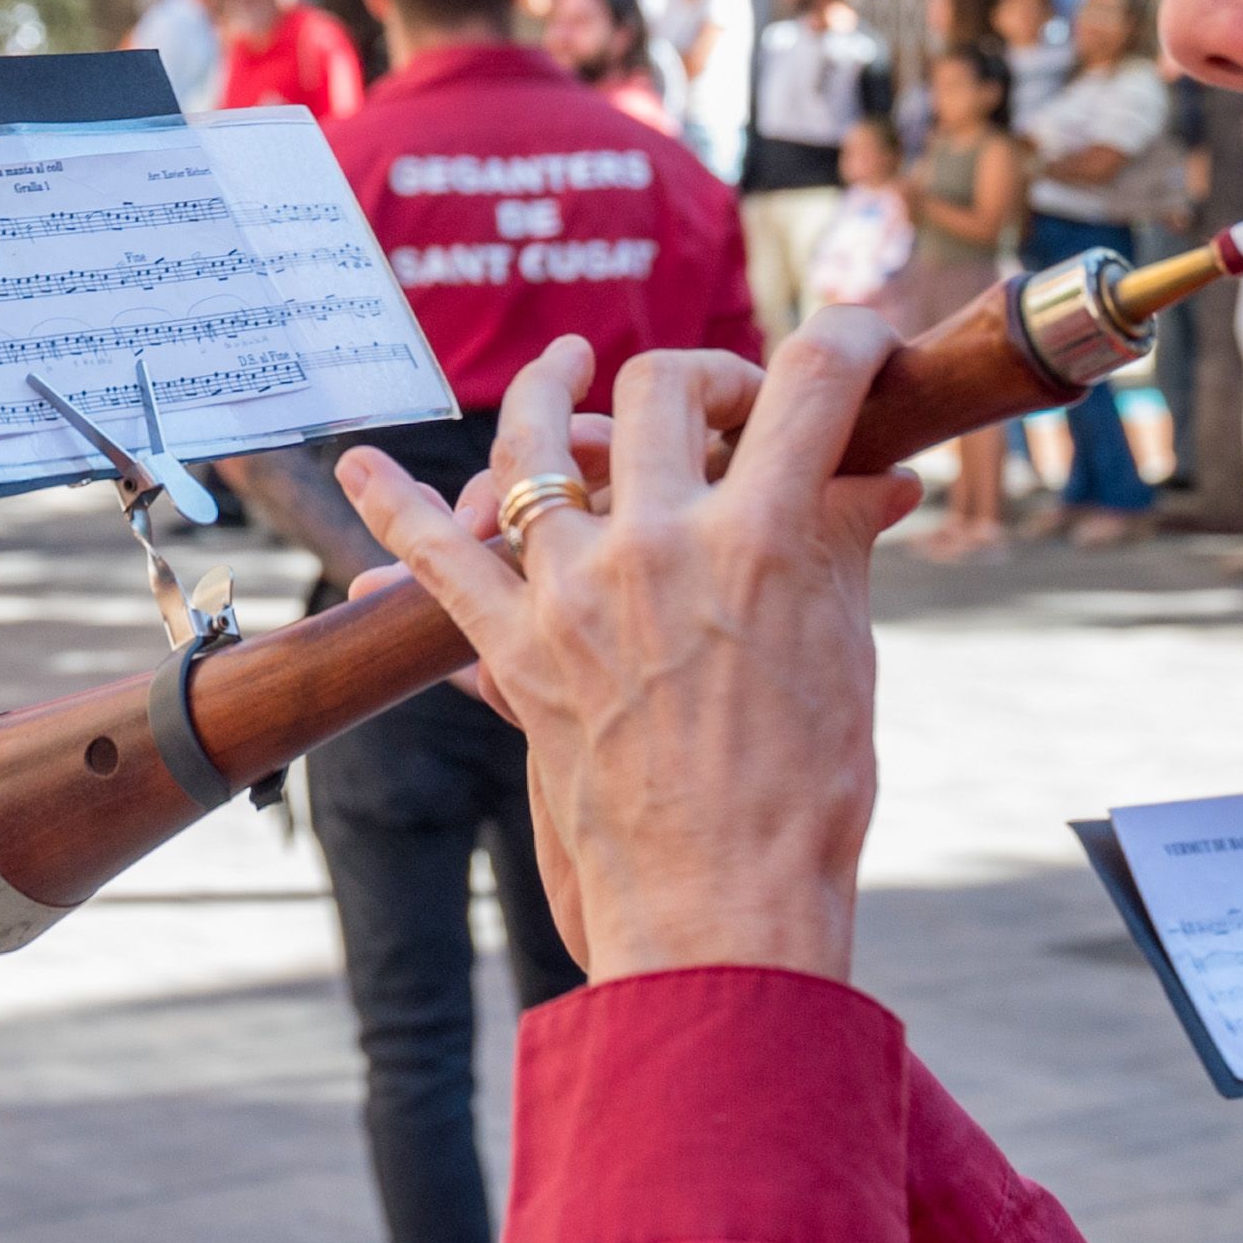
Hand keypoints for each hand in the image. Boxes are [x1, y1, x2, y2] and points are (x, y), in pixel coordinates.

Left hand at [339, 322, 922, 985]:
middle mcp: (656, 546)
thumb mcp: (844, 653)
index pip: (808, 386)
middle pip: (659, 388)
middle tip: (726, 409)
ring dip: (549, 392)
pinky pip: (434, 562)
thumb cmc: (805, 792)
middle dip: (702, 377)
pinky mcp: (515, 650)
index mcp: (762, 540)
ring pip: (534, 444)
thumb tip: (880, 476)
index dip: (847, 336)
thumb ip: (842, 546)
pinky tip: (363, 464)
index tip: (858, 336)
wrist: (722, 906)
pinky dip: (392, 510)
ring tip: (563, 366)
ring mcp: (572, 593)